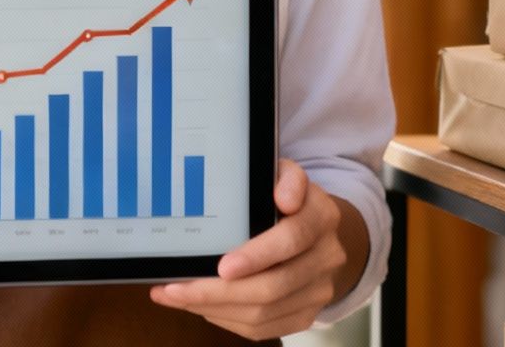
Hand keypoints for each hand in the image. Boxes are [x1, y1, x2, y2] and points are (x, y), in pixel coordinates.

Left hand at [149, 159, 356, 339]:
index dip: (257, 256)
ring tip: (179, 296)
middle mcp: (326, 258)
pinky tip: (202, 306)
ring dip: (215, 308)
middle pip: (273, 286)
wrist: (319, 234)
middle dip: (220, 292)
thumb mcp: (287, 176)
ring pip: (263, 313)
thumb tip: (284, 197)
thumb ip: (286, 178)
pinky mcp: (305, 315)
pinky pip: (263, 328)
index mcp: (322, 218)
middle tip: (178, 288)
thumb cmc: (290, 201)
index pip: (292, 239)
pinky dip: (226, 319)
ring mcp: (318, 291)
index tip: (223, 267)